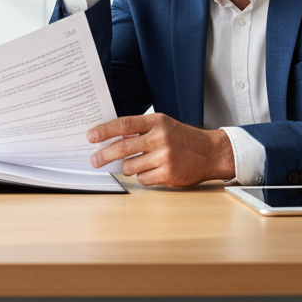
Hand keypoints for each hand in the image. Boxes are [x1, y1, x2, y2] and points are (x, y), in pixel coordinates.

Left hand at [87, 113, 234, 186]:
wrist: (210, 152)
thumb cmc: (182, 138)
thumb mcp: (163, 125)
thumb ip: (141, 130)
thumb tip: (111, 138)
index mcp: (156, 122)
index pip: (124, 124)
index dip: (105, 130)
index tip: (91, 136)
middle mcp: (160, 138)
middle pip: (123, 147)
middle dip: (104, 155)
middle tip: (94, 160)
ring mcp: (165, 156)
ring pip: (130, 166)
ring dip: (126, 167)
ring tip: (132, 165)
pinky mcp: (168, 174)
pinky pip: (143, 179)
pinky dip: (142, 177)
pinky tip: (151, 171)